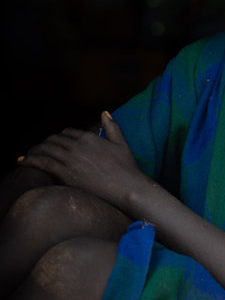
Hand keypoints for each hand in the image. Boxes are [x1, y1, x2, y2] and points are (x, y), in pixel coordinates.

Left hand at [18, 112, 145, 210]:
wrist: (127, 187)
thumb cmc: (127, 168)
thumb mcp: (121, 143)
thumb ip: (112, 126)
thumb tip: (104, 112)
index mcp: (89, 137)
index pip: (67, 133)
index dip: (59, 137)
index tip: (54, 143)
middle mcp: (78, 145)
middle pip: (54, 140)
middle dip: (44, 143)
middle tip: (38, 150)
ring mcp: (70, 159)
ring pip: (46, 149)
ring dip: (34, 151)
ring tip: (27, 155)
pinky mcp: (65, 173)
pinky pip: (42, 163)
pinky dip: (30, 160)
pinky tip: (22, 161)